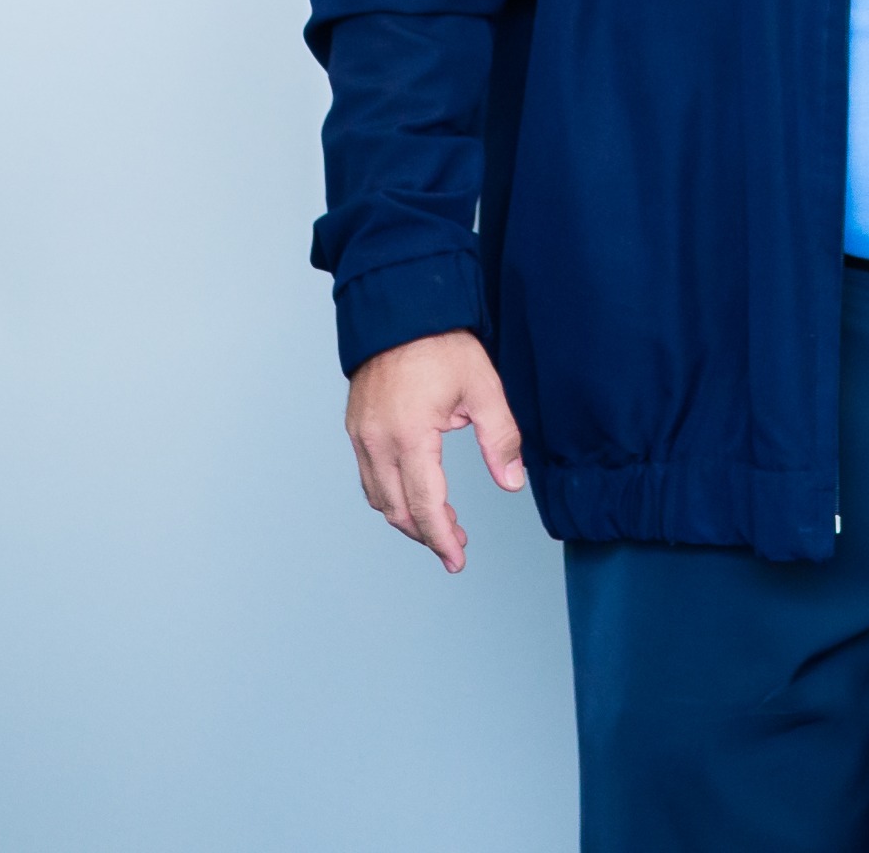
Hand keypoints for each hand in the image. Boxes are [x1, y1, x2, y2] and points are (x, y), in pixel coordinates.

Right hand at [346, 328, 525, 573]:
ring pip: (378, 498)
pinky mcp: (356, 427)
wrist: (401, 308)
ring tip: (441, 524)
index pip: (425, 505)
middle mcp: (378, 440)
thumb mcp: (484, 388)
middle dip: (428, 534)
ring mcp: (361, 434)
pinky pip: (368, 477)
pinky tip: (415, 495)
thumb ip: (501, 439)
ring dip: (408, 518)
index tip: (457, 560)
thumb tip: (513, 482)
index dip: (442, 539)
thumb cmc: (442, 344)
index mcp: (410, 435)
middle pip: (398, 510)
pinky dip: (390, 496)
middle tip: (456, 547)